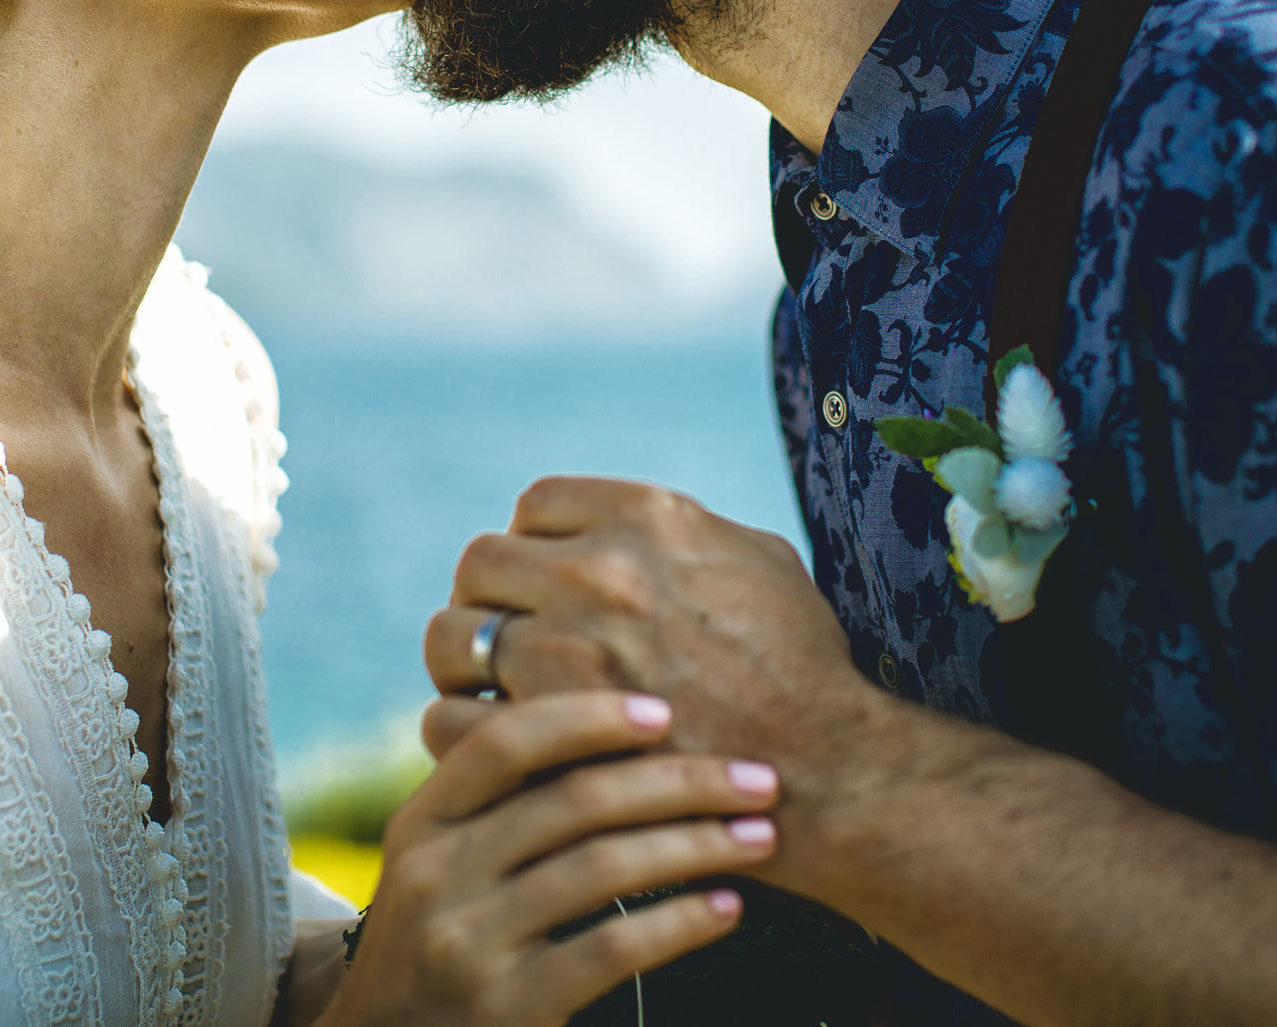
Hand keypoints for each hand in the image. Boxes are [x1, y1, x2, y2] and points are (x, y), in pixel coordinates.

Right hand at [318, 689, 783, 1026]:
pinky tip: (726, 907)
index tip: (666, 711)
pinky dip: (679, 921)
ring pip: (603, 867)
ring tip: (760, 836)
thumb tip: (618, 724)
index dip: (588, 718)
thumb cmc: (440, 941)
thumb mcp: (439, 864)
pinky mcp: (509, 1007)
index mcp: (422, 823)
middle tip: (758, 778)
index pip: (505, 743)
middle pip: (575, 800)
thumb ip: (499, 803)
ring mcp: (470, 944)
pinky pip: (612, 949)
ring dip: (698, 845)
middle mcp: (437, 875)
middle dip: (681, 781)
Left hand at [422, 479, 883, 885]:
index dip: (537, 543)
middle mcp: (597, 572)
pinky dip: (459, 729)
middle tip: (510, 636)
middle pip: (482, 562)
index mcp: (648, 518)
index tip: (547, 580)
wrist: (825, 773)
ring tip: (489, 689)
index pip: (538, 503)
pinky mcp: (548, 734)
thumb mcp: (763, 562)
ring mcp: (567, 651)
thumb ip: (689, 531)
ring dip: (464, 662)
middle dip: (491, 599)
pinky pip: (450, 718)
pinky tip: (490, 743)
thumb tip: (640, 527)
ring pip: (452, 636)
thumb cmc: (804, 670)